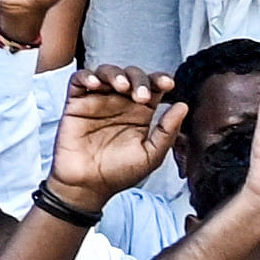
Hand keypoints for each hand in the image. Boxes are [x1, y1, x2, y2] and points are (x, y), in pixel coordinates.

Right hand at [47, 64, 172, 207]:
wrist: (87, 186)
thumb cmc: (118, 174)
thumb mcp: (151, 156)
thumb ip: (168, 132)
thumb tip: (183, 106)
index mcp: (140, 113)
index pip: (152, 87)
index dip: (160, 80)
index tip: (168, 85)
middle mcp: (120, 103)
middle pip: (132, 75)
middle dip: (139, 79)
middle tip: (140, 96)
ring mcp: (98, 101)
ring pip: (107, 72)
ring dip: (115, 74)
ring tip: (120, 87)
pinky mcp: (76, 103)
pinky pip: (80, 80)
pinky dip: (87, 76)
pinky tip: (95, 84)